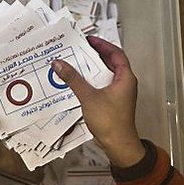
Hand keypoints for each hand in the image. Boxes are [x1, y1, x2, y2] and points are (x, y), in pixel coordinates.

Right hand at [50, 36, 144, 167]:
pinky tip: (77, 81)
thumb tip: (58, 63)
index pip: (116, 53)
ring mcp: (119, 93)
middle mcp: (124, 83)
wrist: (118, 145)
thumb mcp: (89, 97)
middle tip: (78, 48)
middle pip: (111, 63)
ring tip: (75, 61)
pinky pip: (101, 85)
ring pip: (105, 74)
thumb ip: (73, 79)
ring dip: (91, 68)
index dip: (103, 45)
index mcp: (125, 77)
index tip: (88, 39)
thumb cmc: (109, 120)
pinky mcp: (112, 102)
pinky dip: (91, 80)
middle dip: (95, 55)